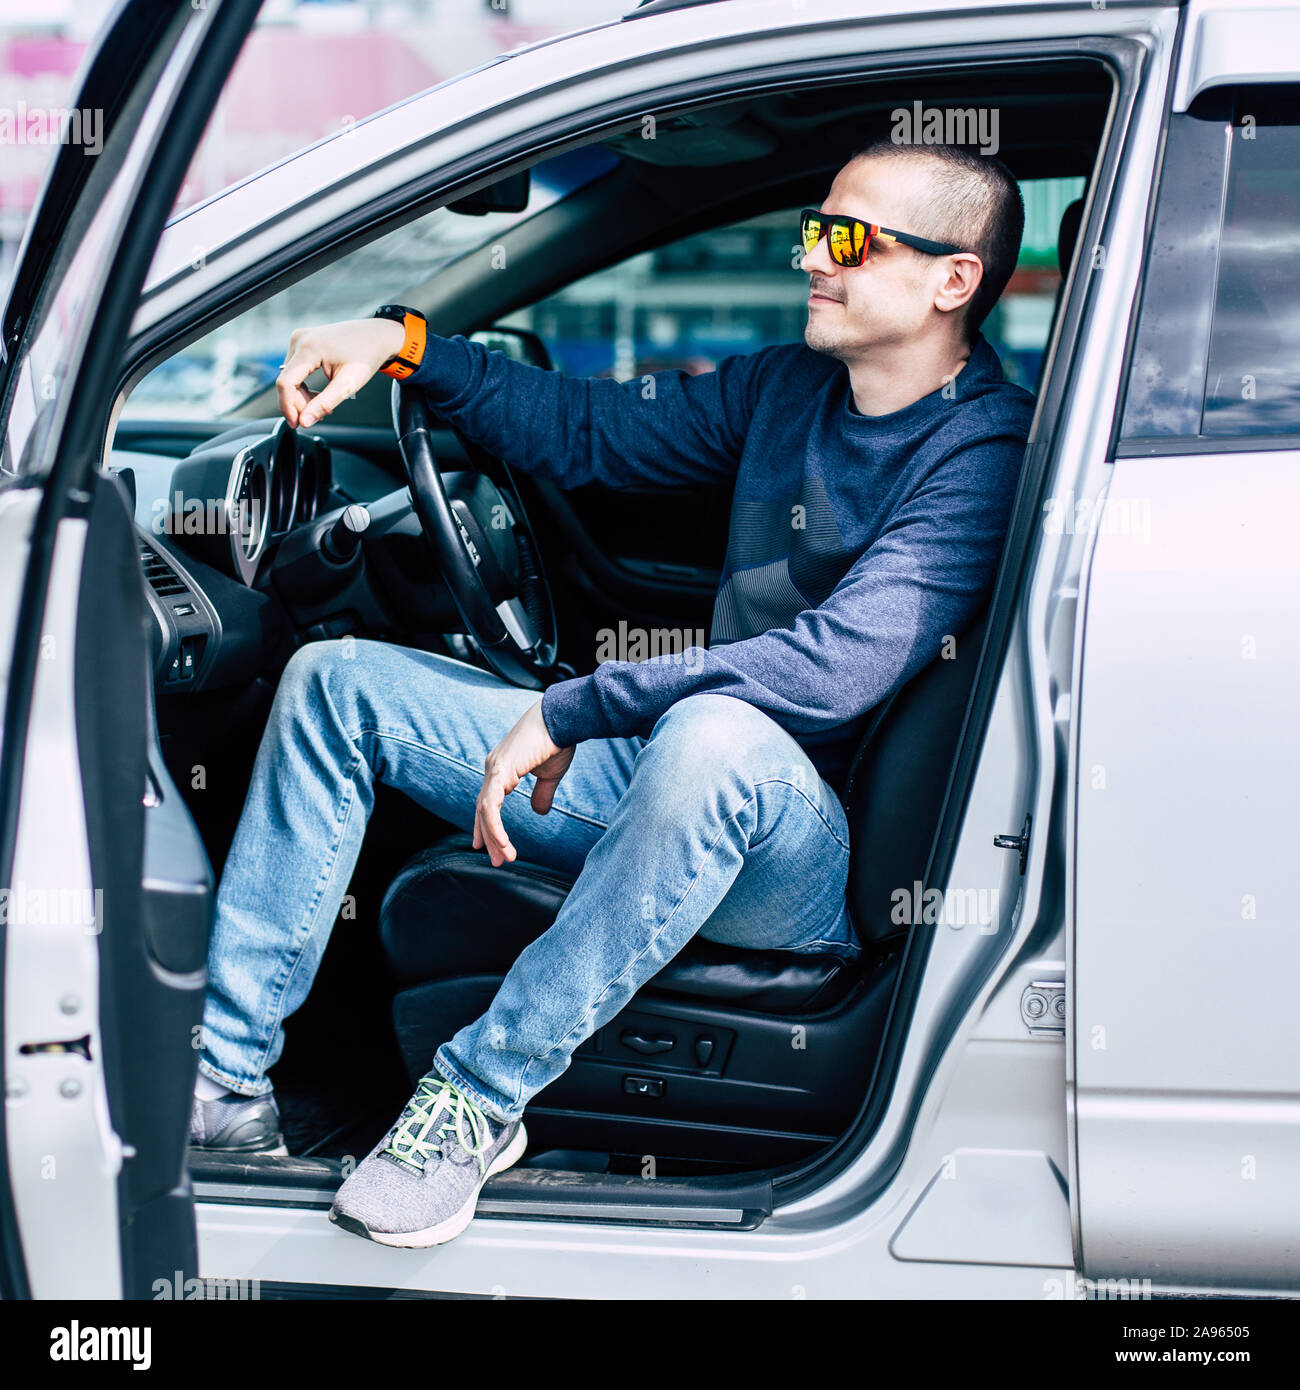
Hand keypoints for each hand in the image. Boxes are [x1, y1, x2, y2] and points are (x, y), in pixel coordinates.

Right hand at [276, 318, 405, 428]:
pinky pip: (295, 369)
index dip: (288, 407)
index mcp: (309, 347)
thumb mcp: (349, 384)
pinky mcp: (302, 341)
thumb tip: (304, 421)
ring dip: (303, 395)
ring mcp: (299, 338)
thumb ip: (325, 403)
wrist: (376, 336)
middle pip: (287, 381)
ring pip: (290, 377)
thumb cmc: (366, 356)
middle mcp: (299, 339)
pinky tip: (320, 393)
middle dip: (301, 403)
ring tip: (326, 404)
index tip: (297, 425)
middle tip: (322, 415)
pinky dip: (304, 385)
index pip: (285, 383)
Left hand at [474, 701, 574, 867]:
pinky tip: (502, 842)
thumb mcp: (550, 774)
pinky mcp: (500, 770)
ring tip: (504, 857)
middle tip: (498, 860)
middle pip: (483, 809)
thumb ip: (542, 793)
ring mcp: (494, 768)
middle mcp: (493, 768)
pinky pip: (491, 805)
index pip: (489, 802)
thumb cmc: (558, 740)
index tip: (490, 847)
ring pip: (485, 810)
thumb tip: (538, 811)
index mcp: (501, 768)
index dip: (488, 825)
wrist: (563, 719)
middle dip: (489, 837)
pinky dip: (495, 825)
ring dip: (494, 837)